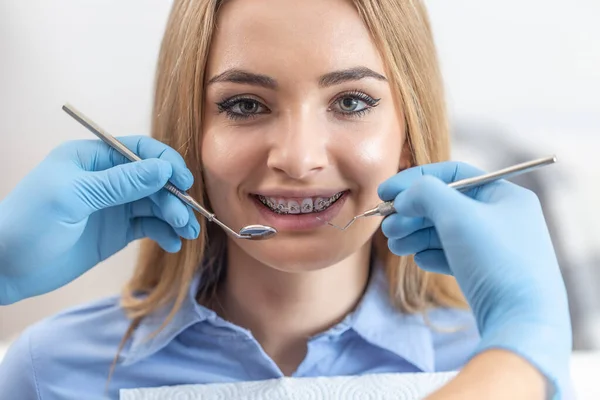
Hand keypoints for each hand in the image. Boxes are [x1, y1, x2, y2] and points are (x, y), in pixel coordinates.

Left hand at [0, 136, 199, 304]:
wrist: (5, 269)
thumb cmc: (28, 224)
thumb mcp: (73, 197)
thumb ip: (120, 183)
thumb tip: (162, 170)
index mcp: (93, 159)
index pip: (139, 150)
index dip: (165, 163)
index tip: (184, 182)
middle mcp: (107, 178)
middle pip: (153, 180)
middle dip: (173, 197)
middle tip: (185, 219)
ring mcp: (114, 205)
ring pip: (155, 204)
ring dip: (174, 216)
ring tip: (187, 233)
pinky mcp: (117, 231)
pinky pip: (149, 227)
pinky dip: (164, 233)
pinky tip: (173, 244)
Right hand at [378, 162, 570, 397]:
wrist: (522, 324)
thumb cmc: (495, 260)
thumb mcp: (457, 215)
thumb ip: (425, 193)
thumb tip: (405, 196)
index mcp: (505, 195)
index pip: (453, 175)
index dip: (415, 180)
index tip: (385, 192)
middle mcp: (504, 218)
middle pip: (446, 204)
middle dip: (412, 213)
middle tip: (386, 225)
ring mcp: (497, 248)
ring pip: (447, 231)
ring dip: (416, 234)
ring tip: (394, 245)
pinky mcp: (489, 274)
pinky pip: (454, 255)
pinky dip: (432, 254)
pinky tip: (419, 260)